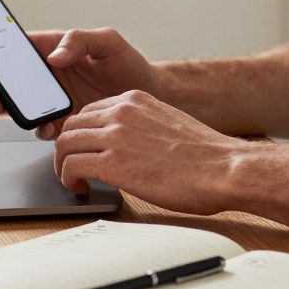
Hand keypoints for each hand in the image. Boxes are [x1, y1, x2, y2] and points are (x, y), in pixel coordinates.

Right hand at [0, 28, 158, 138]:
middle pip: (15, 79)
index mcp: (56, 50)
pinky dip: (40, 129)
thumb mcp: (108, 42)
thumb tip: (54, 55)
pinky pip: (43, 127)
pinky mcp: (64, 122)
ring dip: (14, 109)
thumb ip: (80, 40)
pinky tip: (48, 128)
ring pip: (24, 105)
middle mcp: (51, 76)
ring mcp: (55, 100)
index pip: (21, 48)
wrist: (151, 97)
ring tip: (15, 112)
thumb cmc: (129, 64)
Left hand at [53, 90, 265, 214]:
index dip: (81, 133)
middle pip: (71, 125)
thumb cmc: (205, 156)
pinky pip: (71, 166)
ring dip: (63, 166)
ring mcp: (115, 135)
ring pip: (64, 144)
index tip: (83, 150)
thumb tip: (126, 144)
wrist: (225, 169)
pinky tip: (81, 189)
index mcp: (135, 99)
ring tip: (74, 181)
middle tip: (73, 168)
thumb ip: (141, 126)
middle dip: (67, 149)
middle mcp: (121, 111)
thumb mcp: (167, 124)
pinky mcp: (113, 163)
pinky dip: (68, 179)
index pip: (89, 110)